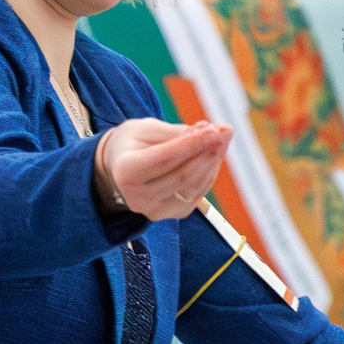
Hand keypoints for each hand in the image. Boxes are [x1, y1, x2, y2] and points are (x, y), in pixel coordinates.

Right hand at [95, 117, 231, 220]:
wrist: (119, 167)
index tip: (215, 129)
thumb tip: (215, 131)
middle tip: (224, 131)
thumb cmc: (133, 142)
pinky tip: (212, 155)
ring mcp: (155, 211)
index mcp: (126, 172)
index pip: (165, 159)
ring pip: (194, 187)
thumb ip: (179, 132)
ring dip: (212, 162)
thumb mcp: (148, 129)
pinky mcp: (172, 215)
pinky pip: (198, 194)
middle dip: (208, 152)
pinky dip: (209, 173)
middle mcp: (138, 198)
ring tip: (222, 138)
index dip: (193, 144)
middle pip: (183, 176)